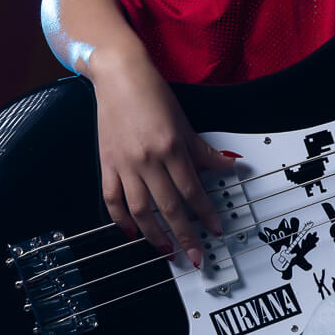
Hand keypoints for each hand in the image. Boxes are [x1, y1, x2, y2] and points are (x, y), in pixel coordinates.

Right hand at [92, 53, 236, 269]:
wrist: (118, 76)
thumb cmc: (152, 94)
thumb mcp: (184, 121)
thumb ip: (203, 150)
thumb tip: (228, 167)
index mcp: (171, 148)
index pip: (192, 191)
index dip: (206, 215)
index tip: (215, 232)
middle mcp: (147, 160)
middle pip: (169, 207)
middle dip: (184, 236)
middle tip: (195, 258)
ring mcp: (124, 164)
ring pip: (140, 210)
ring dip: (154, 235)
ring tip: (166, 251)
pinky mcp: (106, 164)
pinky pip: (112, 199)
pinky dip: (121, 219)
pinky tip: (131, 232)